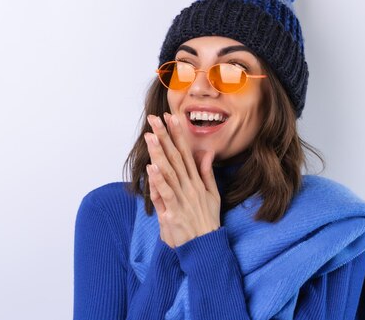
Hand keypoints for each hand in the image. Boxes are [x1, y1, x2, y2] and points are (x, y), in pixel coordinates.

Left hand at [144, 112, 220, 247]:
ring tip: (151, 136)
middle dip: (165, 136)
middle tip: (155, 119)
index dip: (178, 134)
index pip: (187, 152)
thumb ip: (207, 172)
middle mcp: (190, 186)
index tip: (171, 117)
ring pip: (169, 171)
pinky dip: (158, 180)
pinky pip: (166, 193)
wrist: (206, 247)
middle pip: (176, 157)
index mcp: (197, 181)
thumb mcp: (213, 194)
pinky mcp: (174, 212)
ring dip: (160, 153)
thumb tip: (206, 152)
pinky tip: (152, 167)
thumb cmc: (207, 221)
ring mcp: (182, 198)